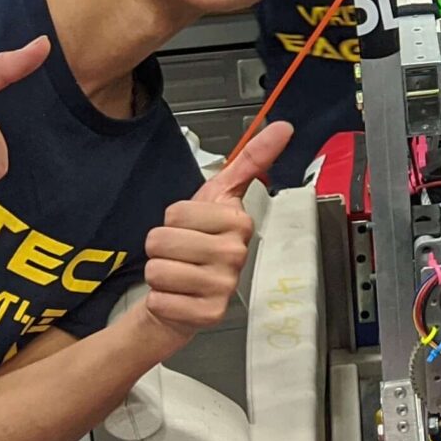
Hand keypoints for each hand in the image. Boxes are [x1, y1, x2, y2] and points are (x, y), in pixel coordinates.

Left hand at [138, 123, 291, 341]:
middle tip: (180, 253)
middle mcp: (236, 254)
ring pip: (158, 269)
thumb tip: (282, 126)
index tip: (190, 227)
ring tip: (178, 275)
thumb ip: (250, 159)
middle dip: (160, 247)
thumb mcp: (218, 194)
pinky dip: (161, 300)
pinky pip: (161, 300)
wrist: (189, 290)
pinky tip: (178, 297)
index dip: (171, 220)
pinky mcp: (208, 315)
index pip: (176, 212)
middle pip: (161, 240)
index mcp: (238, 222)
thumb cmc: (199, 241)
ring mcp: (224, 286)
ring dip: (159, 274)